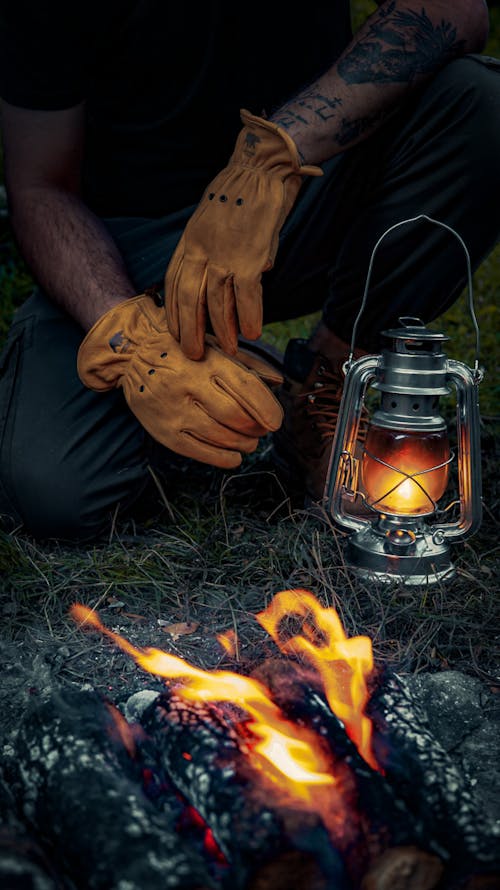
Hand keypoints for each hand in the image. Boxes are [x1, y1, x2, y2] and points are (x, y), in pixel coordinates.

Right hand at [77, 293, 283, 468]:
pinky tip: (234, 456)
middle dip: (256, 428)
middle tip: (262, 430)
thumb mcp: (214, 348)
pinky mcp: (163, 431)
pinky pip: (199, 452)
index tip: (276, 421)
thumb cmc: (183, 353)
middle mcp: (188, 384)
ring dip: (243, 444)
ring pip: (219, 436)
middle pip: (234, 415)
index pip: (245, 387)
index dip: (266, 408)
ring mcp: (174, 410)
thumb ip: (248, 364)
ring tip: (250, 442)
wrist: (132, 357)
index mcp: (205, 360)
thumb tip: (279, 382)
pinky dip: (223, 458)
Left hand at [165, 109, 321, 358]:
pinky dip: (249, 317)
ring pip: (216, 303)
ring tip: (227, 349)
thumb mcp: (211, 220)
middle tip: (192, 354)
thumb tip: (228, 279)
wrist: (261, 168)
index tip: (175, 332)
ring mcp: (224, 255)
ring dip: (222, 330)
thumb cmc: (241, 193)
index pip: (174, 283)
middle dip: (189, 330)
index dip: (174, 312)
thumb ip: (212, 250)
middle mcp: (201, 250)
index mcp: (190, 241)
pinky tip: (251, 332)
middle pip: (188, 299)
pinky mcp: (249, 257)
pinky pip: (246, 296)